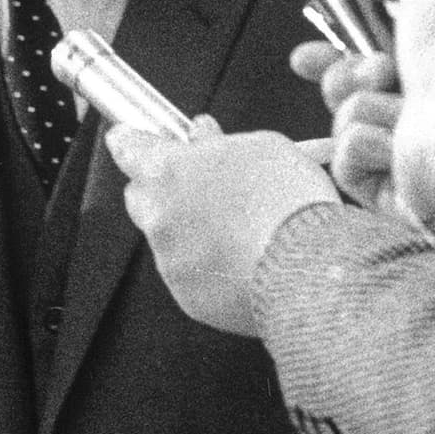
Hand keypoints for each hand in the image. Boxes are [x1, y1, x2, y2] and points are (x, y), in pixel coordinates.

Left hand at [105, 118, 331, 337]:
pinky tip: (245, 260)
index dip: (133, 141)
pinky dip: (209, 268)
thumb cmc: (289, 201)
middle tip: (202, 186)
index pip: (126, 147)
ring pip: (167, 239)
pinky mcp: (188, 297)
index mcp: (167, 170)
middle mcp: (158, 216)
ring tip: (240, 228)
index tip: (134, 139)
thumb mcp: (262, 148)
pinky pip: (190, 276)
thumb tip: (202, 135)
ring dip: (191, 231)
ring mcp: (170, 260)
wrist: (308, 267)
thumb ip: (219, 142)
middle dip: (164, 190)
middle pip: (140, 196)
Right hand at [288, 34, 419, 214]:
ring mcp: (413, 163)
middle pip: (343, 100)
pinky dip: (363, 147)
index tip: (306, 57)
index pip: (367, 74)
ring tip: (406, 112)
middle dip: (343, 78)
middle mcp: (424, 117)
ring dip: (364, 109)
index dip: (328, 64)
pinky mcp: (399, 200)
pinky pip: (346, 165)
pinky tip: (398, 147)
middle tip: (381, 72)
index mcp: (433, 72)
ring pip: (344, 128)